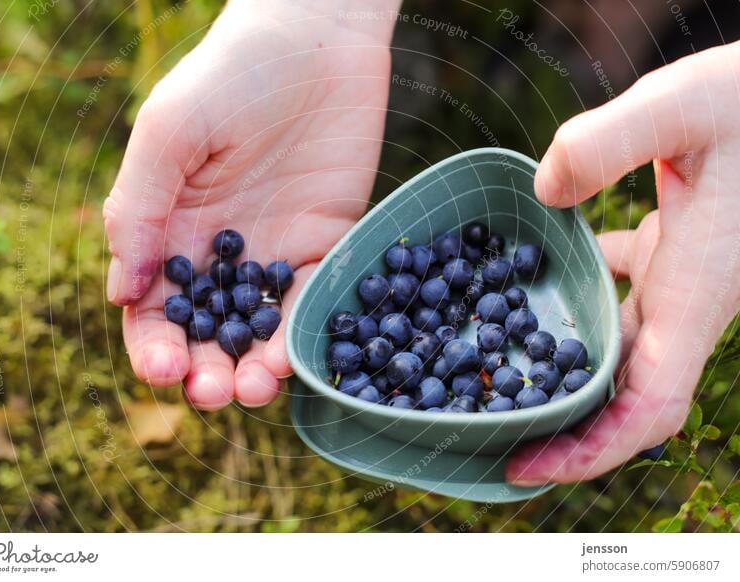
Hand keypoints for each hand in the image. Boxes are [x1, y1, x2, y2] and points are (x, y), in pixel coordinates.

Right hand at [103, 0, 398, 409]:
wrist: (317, 40)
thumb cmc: (231, 75)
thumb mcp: (170, 131)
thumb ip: (139, 207)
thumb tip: (121, 292)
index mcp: (171, 229)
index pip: (154, 307)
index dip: (154, 346)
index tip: (164, 369)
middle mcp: (220, 251)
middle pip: (207, 331)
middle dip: (205, 370)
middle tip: (212, 391)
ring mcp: (274, 251)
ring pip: (259, 330)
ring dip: (253, 368)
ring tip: (252, 390)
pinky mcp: (324, 243)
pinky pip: (311, 300)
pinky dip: (301, 334)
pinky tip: (292, 358)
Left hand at [507, 41, 739, 483]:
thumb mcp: (683, 106)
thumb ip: (609, 144)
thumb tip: (542, 192)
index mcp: (695, 295)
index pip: (648, 407)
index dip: (592, 451)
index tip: (527, 467)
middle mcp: (687, 302)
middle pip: (623, 396)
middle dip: (564, 426)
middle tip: (490, 430)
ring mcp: (678, 280)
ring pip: (615, 349)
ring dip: (564, 369)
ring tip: (500, 371)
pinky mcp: (670, 251)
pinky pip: (616, 296)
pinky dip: (576, 304)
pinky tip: (535, 279)